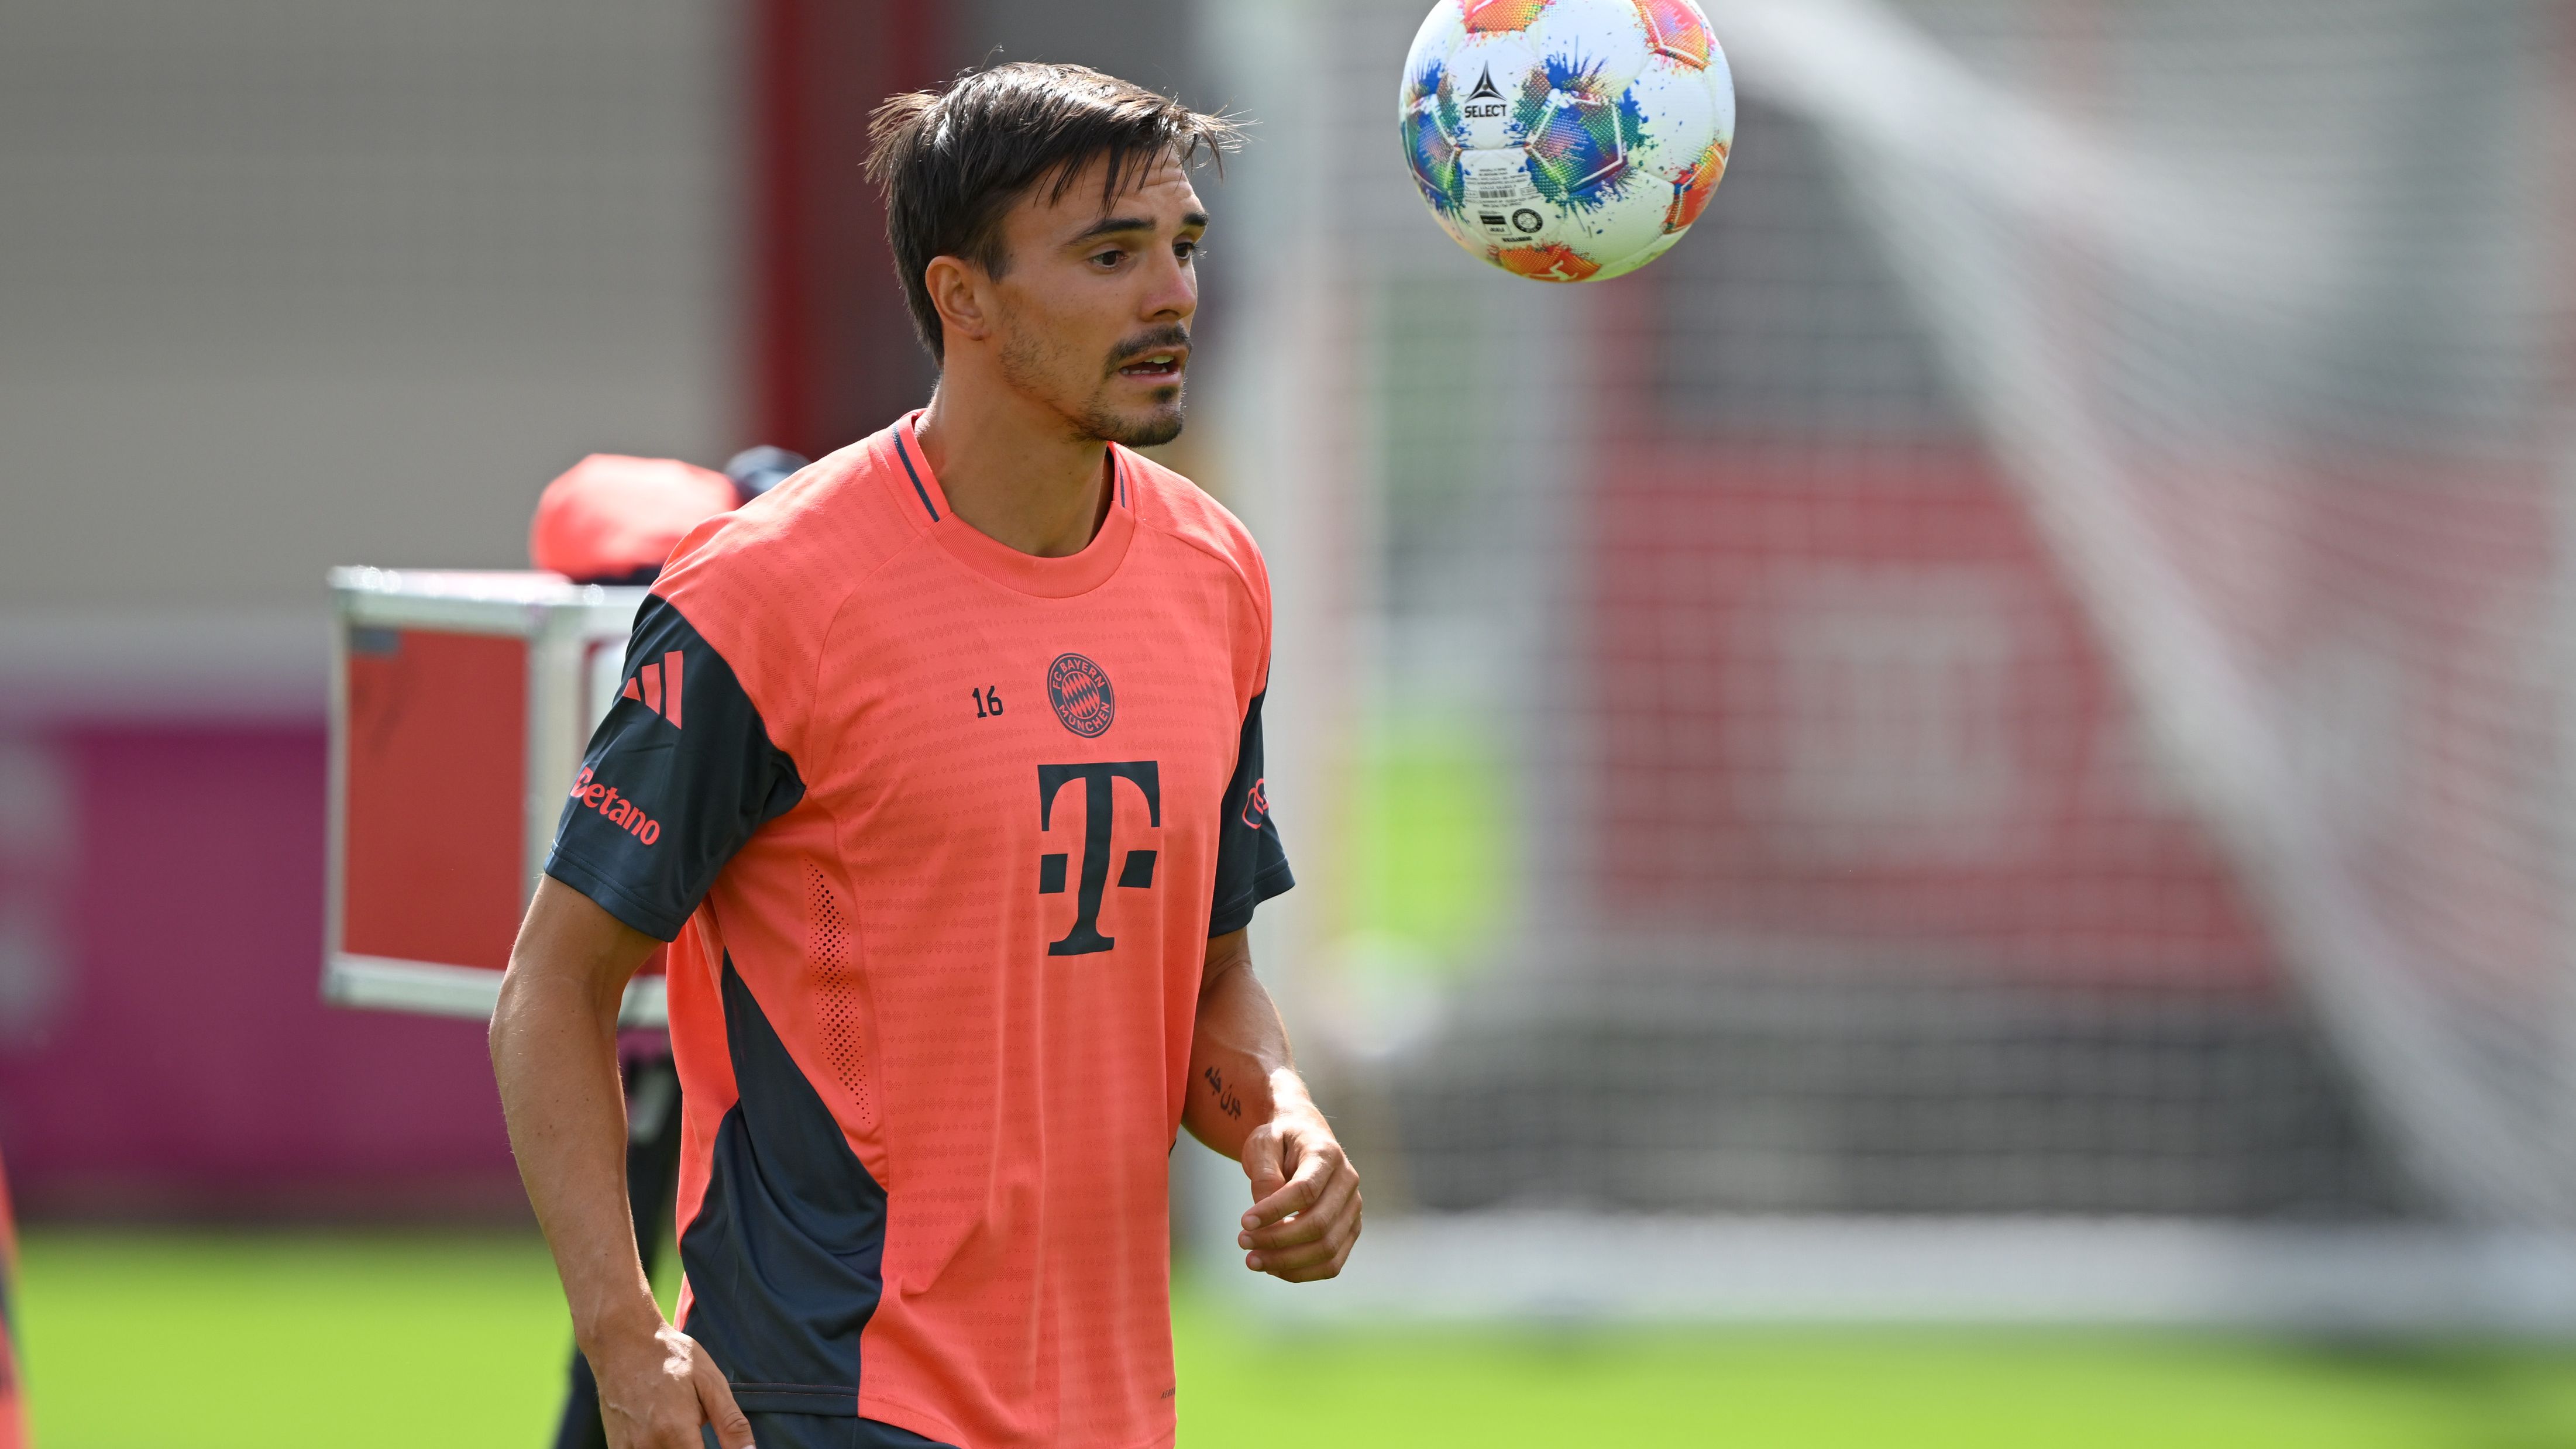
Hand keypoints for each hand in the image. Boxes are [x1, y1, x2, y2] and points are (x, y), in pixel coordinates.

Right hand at [590, 1319, 755, 1448]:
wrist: (623, 1341)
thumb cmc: (670, 1357)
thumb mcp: (710, 1383)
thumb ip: (730, 1424)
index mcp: (675, 1432)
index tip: (714, 1440)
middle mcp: (647, 1446)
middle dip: (694, 1445)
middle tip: (694, 1425)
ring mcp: (627, 1448)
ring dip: (676, 1445)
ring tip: (677, 1423)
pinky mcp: (616, 1446)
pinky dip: (655, 1445)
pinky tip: (659, 1427)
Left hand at [1238, 1103, 1361, 1282]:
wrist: (1302, 1138)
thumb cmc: (1279, 1140)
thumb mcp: (1263, 1143)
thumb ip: (1264, 1175)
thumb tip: (1265, 1217)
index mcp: (1327, 1154)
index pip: (1306, 1191)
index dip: (1274, 1211)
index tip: (1243, 1222)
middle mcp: (1348, 1182)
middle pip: (1319, 1224)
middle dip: (1277, 1240)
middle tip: (1242, 1243)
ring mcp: (1353, 1208)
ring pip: (1327, 1249)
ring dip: (1287, 1262)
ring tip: (1252, 1261)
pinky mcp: (1350, 1230)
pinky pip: (1331, 1263)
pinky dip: (1301, 1272)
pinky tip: (1273, 1267)